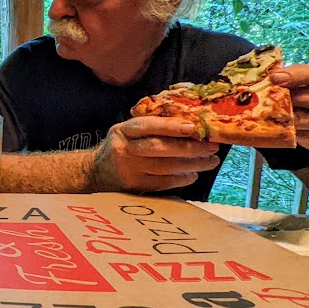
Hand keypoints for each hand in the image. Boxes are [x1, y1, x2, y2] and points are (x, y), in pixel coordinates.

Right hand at [91, 116, 220, 192]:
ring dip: (192, 164)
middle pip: (159, 147)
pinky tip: (192, 175)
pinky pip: (163, 182)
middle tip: (212, 147)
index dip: (171, 126)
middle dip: (189, 147)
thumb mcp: (128, 131)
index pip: (147, 125)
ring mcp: (129, 169)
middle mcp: (124, 149)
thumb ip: (151, 126)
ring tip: (210, 161)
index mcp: (123, 131)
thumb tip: (189, 122)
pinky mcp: (135, 185)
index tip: (194, 127)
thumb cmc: (122, 146)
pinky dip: (181, 179)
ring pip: (165, 167)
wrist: (96, 171)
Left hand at [270, 63, 308, 153]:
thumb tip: (275, 75)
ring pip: (297, 117)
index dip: (298, 75)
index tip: (275, 77)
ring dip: (280, 112)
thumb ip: (305, 73)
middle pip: (304, 97)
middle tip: (265, 94)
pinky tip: (280, 120)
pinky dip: (285, 126)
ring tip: (270, 107)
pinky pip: (297, 132)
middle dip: (281, 96)